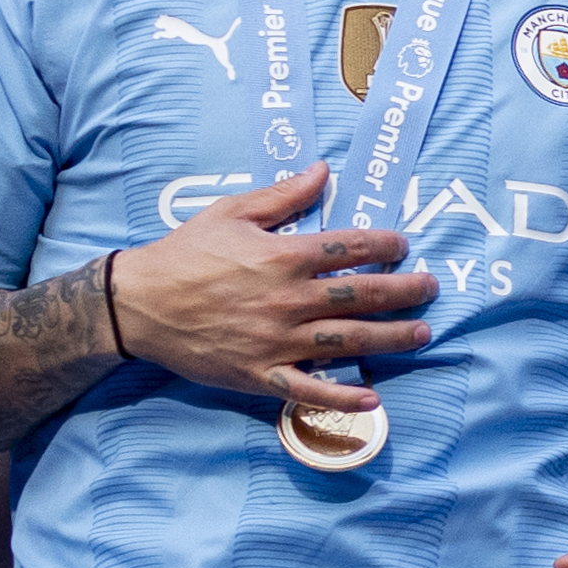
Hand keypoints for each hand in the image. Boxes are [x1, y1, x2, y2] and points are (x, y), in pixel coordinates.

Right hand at [106, 165, 434, 413]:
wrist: (135, 303)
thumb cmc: (184, 253)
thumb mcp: (232, 212)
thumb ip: (283, 194)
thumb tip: (323, 169)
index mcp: (283, 256)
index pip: (351, 248)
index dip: (385, 245)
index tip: (404, 245)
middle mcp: (287, 298)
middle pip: (362, 296)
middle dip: (404, 291)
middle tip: (431, 289)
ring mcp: (275, 339)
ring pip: (347, 340)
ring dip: (391, 338)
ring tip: (422, 334)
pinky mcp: (258, 373)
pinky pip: (307, 388)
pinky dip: (341, 396)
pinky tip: (372, 398)